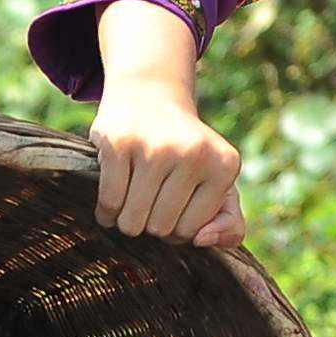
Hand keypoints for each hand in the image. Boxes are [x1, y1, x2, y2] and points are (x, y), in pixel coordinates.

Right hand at [91, 0, 243, 245]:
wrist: (151, 95)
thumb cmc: (186, 152)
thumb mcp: (218, 182)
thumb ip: (230, 223)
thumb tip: (203, 241)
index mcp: (224, 165)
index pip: (193, 231)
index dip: (178, 227)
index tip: (175, 205)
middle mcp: (193, 153)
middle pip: (161, 228)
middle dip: (150, 224)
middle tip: (151, 201)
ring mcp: (155, 147)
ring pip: (132, 221)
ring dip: (126, 221)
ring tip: (132, 202)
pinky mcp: (119, 142)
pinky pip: (109, 202)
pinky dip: (105, 212)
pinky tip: (111, 203)